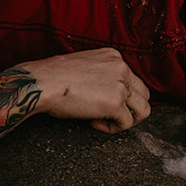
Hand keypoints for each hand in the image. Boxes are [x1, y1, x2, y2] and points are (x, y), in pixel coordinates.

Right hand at [17, 48, 150, 132]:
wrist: (41, 82)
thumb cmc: (53, 77)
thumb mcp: (84, 65)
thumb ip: (101, 74)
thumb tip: (106, 93)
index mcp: (113, 56)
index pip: (132, 80)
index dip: (120, 96)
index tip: (101, 102)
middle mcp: (121, 67)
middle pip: (144, 94)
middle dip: (130, 109)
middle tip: (110, 117)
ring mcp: (120, 84)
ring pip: (143, 110)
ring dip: (126, 120)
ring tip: (106, 122)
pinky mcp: (115, 102)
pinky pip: (126, 123)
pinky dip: (111, 129)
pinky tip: (93, 124)